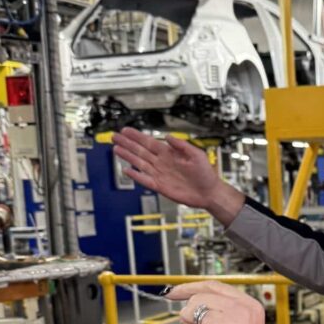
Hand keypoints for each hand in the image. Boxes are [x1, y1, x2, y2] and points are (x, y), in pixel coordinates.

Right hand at [111, 127, 244, 223]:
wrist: (208, 192)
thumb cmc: (206, 174)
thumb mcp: (197, 155)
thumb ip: (182, 145)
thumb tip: (168, 137)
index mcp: (170, 153)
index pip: (150, 142)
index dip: (137, 136)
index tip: (126, 131)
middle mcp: (162, 162)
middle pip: (141, 151)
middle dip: (127, 143)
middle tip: (115, 137)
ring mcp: (160, 174)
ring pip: (140, 163)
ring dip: (128, 156)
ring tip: (116, 149)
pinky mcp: (160, 186)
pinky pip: (145, 180)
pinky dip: (136, 176)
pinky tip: (126, 170)